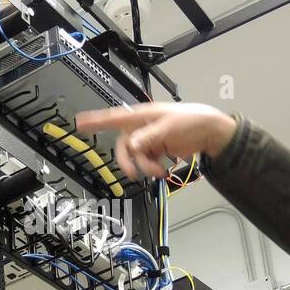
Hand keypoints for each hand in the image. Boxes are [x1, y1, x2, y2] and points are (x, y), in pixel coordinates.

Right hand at [74, 103, 236, 179]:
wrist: (210, 132)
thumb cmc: (192, 120)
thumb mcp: (168, 127)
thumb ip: (148, 137)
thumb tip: (131, 146)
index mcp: (142, 116)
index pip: (114, 118)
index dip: (95, 120)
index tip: (79, 122)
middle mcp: (142, 127)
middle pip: (123, 146)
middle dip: (128, 161)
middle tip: (132, 173)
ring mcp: (149, 139)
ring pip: (135, 157)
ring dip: (144, 166)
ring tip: (157, 171)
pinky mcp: (157, 149)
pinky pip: (146, 161)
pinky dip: (152, 168)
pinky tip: (162, 169)